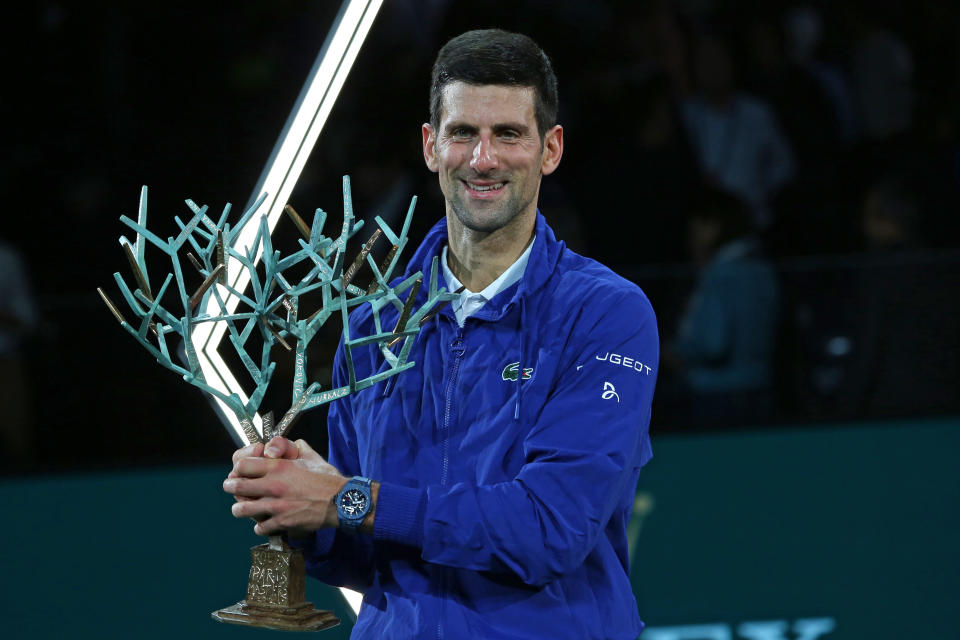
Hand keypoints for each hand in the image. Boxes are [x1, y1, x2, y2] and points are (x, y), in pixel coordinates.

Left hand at [224, 437, 347, 536]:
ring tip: (242, 508)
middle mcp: (273, 486)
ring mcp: (276, 506)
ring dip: (240, 508)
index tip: (239, 471)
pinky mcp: (282, 523)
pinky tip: (264, 522)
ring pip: (242, 510)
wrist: (341, 500)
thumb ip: (294, 447)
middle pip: (235, 487)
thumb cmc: (327, 478)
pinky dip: (260, 525)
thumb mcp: (310, 456)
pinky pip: (259, 527)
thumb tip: (283, 445)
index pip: (242, 465)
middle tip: (231, 487)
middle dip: (230, 487)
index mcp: (279, 467)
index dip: (238, 467)